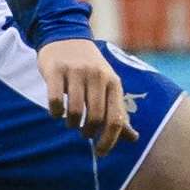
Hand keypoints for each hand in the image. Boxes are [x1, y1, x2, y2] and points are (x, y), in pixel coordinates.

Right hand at [36, 38, 136, 156]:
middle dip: (88, 132)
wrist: (65, 36)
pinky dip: (55, 113)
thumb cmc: (90, 68)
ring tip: (71, 122)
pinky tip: (57, 113)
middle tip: (84, 133)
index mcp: (114, 82)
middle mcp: (98, 76)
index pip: (116, 119)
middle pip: (96, 117)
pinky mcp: (55, 70)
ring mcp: (76, 72)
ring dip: (72, 124)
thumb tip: (134, 139)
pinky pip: (55, 100)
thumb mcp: (108, 86)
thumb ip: (118, 111)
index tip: (100, 152)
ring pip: (75, 111)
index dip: (109, 140)